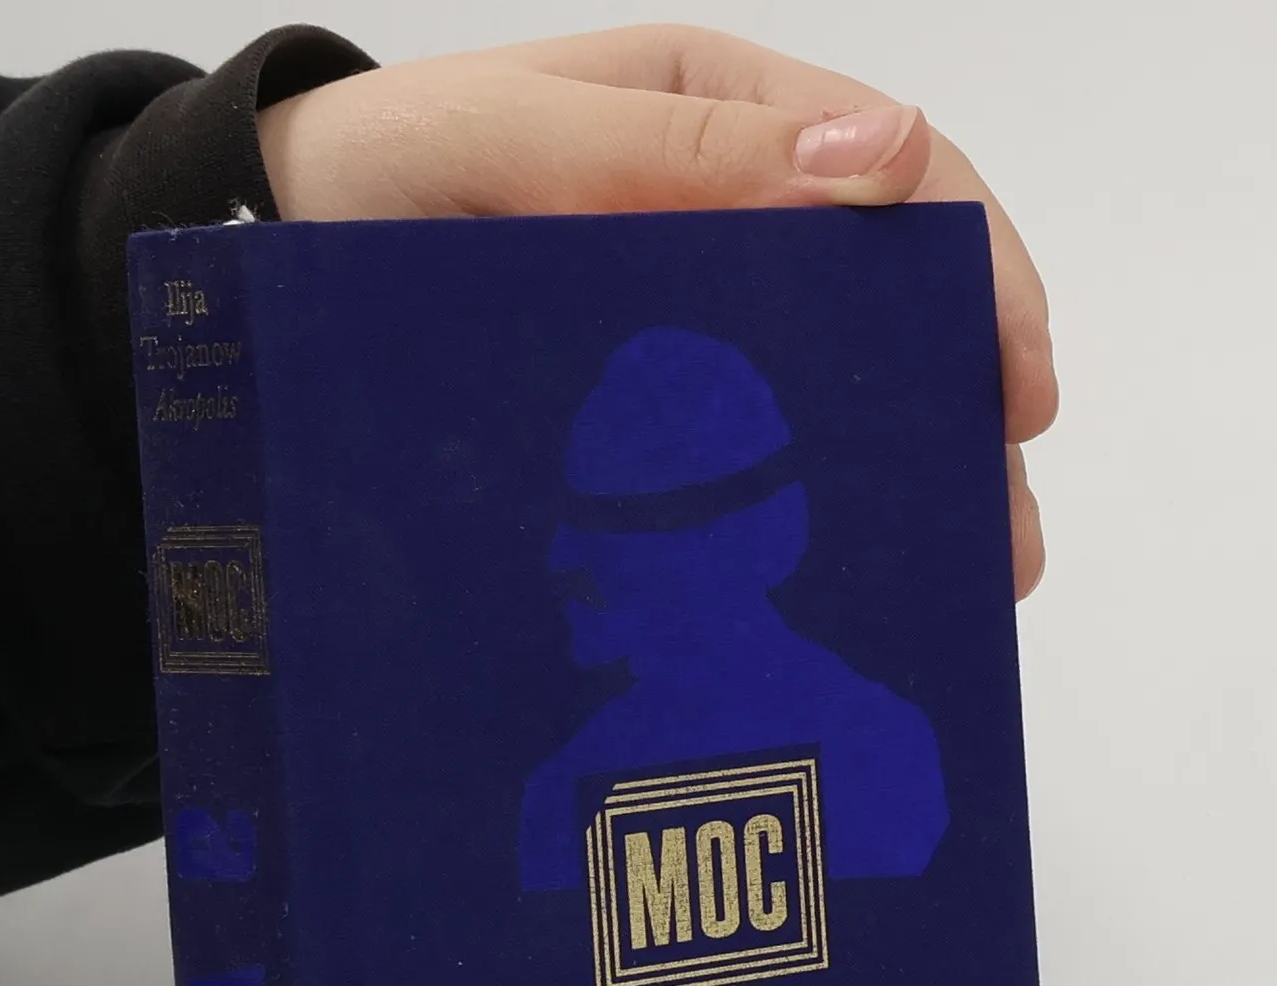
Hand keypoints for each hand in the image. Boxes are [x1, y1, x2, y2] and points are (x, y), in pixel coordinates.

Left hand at [259, 25, 1054, 598]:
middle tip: (1002, 520)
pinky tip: (849, 574)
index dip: (976, 271)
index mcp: (717, 121)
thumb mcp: (511, 140)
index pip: (897, 176)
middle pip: (888, 299)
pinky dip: (813, 513)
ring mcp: (687, 327)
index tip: (1013, 377)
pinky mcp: (641, 420)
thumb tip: (877, 167)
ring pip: (835, 389)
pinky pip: (749, 459)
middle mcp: (723, 221)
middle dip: (963, 398)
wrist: (263, 269)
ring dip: (910, 473)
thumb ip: (674, 149)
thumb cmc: (375, 184)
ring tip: (963, 572)